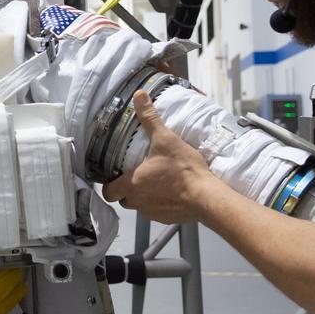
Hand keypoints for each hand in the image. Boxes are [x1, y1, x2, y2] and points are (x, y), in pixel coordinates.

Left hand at [101, 90, 216, 223]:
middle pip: (123, 199)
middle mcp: (138, 202)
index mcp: (132, 184)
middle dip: (127, 190)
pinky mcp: (167, 219)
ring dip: (144, 197)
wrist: (206, 196)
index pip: (108, 192)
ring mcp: (152, 213)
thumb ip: (150, 118)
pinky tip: (172, 192)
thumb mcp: (165, 139)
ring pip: (140, 206)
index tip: (116, 175)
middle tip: (138, 174)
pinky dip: (161, 204)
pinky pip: (157, 212)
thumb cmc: (182, 169)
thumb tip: (139, 95)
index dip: (109, 184)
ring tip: (156, 181)